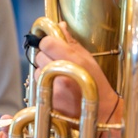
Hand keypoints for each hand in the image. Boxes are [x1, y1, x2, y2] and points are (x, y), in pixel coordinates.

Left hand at [34, 22, 121, 137]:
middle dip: (46, 56)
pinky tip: (57, 88)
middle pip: (39, 55)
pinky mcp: (47, 101)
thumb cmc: (96, 83)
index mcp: (73, 60)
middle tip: (58, 63)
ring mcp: (53, 88)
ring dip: (44, 71)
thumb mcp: (88, 59)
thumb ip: (72, 42)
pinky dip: (44, 84)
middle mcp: (62, 73)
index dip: (48, 42)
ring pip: (36, 70)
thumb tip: (60, 25)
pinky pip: (38, 85)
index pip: (46, 42)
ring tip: (59, 77)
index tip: (52, 45)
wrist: (101, 112)